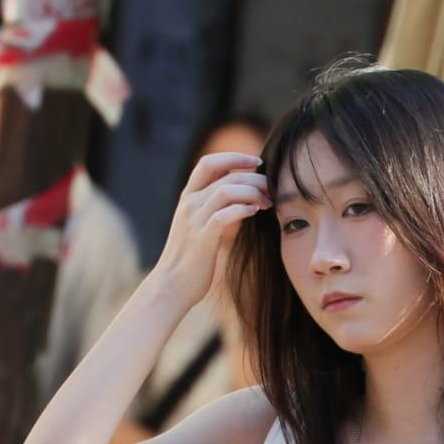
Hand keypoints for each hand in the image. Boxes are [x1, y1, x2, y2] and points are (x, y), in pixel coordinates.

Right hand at [151, 152, 268, 307]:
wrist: (172, 286)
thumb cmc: (190, 257)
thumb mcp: (198, 224)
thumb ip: (212, 206)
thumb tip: (240, 194)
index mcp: (188, 197)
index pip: (209, 162)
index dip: (234, 157)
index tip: (257, 162)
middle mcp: (189, 204)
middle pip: (225, 175)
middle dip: (254, 178)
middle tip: (271, 190)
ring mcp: (194, 221)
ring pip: (226, 191)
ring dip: (252, 193)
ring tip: (266, 203)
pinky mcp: (202, 239)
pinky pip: (224, 215)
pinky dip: (242, 209)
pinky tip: (254, 212)